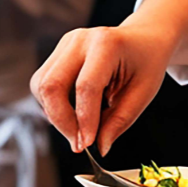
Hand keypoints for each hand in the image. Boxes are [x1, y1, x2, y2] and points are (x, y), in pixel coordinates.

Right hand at [30, 24, 175, 154]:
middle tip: (79, 144)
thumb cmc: (146, 63)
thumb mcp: (143, 94)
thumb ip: (119, 121)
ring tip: (80, 126)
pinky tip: (75, 111)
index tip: (87, 145)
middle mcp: (80, 40)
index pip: (85, 87)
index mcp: (107, 44)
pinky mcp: (58, 52)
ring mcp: (66, 44)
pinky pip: (43, 84)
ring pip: (41, 86)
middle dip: (61, 121)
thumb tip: (99, 148)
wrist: (144, 38)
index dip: (83, 120)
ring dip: (55, 114)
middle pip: (51, 86)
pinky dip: (54, 104)